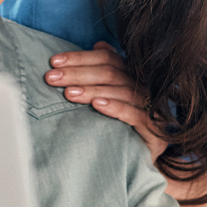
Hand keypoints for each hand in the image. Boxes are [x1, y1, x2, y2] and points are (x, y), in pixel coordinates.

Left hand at [44, 43, 167, 158]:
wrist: (141, 161)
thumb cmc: (122, 127)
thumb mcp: (111, 97)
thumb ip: (105, 71)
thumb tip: (98, 45)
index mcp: (133, 76)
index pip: (107, 58)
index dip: (80, 58)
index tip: (54, 62)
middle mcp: (144, 88)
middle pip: (110, 72)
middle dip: (78, 73)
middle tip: (52, 78)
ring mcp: (152, 109)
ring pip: (121, 91)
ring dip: (92, 90)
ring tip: (68, 93)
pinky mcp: (154, 130)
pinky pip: (135, 114)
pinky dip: (115, 107)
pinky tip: (97, 105)